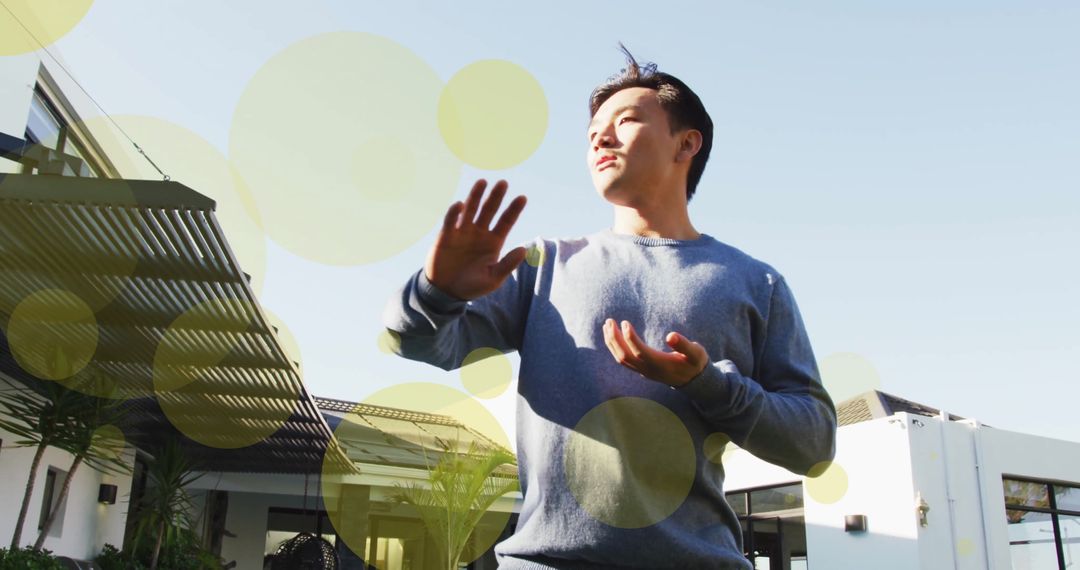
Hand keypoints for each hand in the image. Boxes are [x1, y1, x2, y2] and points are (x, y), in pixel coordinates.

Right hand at [424, 179, 527, 300]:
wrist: (447, 292)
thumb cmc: (472, 286)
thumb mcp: (493, 279)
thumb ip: (507, 265)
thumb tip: (523, 250)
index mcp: (494, 242)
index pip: (506, 221)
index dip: (514, 210)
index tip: (523, 198)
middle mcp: (480, 233)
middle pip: (489, 210)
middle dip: (496, 197)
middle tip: (503, 183)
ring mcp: (463, 232)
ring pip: (470, 210)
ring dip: (476, 196)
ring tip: (482, 182)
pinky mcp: (446, 236)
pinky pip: (450, 221)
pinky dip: (454, 212)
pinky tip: (459, 204)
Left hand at [602, 319, 708, 386]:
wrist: (694, 381)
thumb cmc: (695, 363)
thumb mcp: (696, 353)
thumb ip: (684, 345)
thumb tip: (670, 335)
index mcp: (660, 364)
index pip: (639, 352)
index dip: (629, 338)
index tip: (624, 322)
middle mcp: (648, 370)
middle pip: (624, 356)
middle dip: (614, 338)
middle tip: (609, 320)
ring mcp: (643, 371)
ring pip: (621, 359)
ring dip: (612, 342)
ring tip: (607, 325)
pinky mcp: (641, 370)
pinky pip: (623, 360)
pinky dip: (615, 347)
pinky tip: (613, 336)